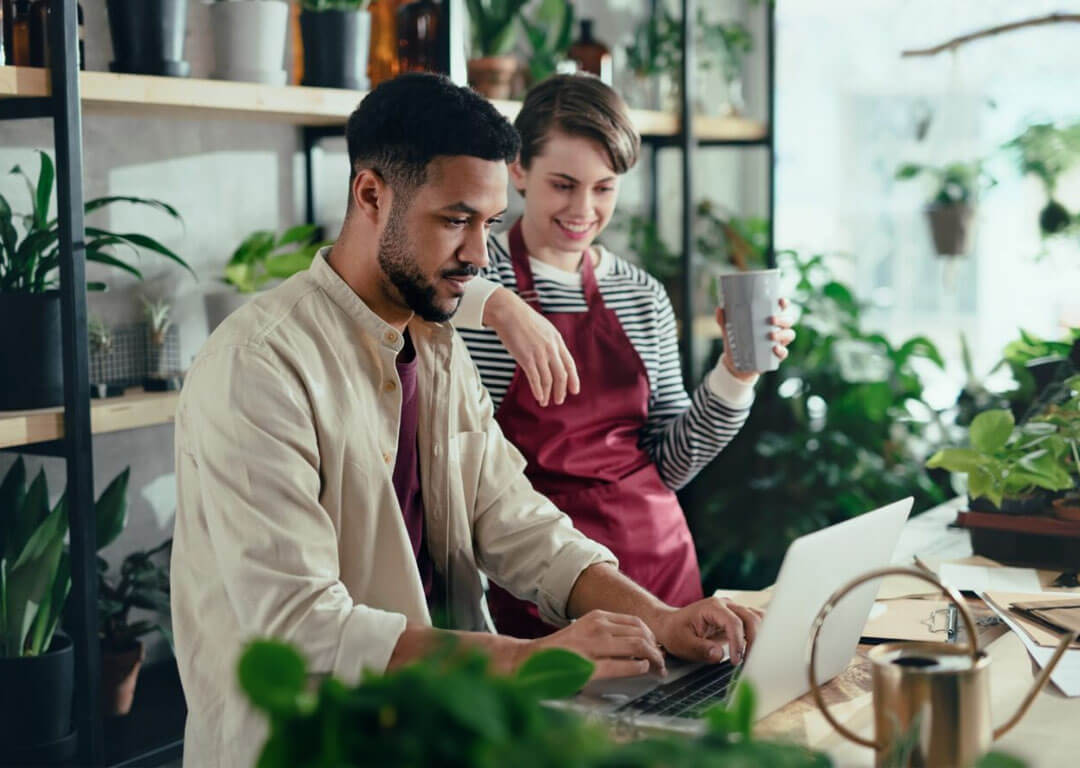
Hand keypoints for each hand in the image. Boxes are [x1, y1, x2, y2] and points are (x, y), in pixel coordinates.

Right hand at [483, 287, 579, 406]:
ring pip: (548, 379)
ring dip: (548, 393)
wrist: (508, 312)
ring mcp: (539, 354)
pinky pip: (535, 379)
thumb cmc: (523, 320)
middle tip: (559, 400)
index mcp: (557, 340)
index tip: (574, 390)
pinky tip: (539, 397)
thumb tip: (552, 356)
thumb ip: (550, 343)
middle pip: (561, 375)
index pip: (569, 364)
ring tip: (545, 402)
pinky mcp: (526, 358)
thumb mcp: (544, 328)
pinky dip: (538, 390)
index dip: (573, 379)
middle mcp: (551, 348)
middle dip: (561, 390)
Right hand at [520, 609, 666, 679]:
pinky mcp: (589, 667)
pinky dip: (639, 667)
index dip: (652, 636)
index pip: (636, 622)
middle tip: (662, 664)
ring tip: (658, 670)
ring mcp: (593, 646)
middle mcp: (597, 627)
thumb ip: (607, 633)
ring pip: (637, 646)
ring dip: (654, 659)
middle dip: (658, 650)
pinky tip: (642, 670)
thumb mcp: (585, 631)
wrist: (531, 660)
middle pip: (641, 634)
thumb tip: (639, 644)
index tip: (657, 649)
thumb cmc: (561, 650)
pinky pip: (623, 665)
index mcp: (597, 617)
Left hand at [651, 597, 763, 665]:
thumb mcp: (682, 644)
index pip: (733, 622)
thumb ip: (701, 649)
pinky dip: (760, 634)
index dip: (738, 642)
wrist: (671, 624)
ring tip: (754, 657)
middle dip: (754, 641)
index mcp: (712, 607)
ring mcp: (732, 610)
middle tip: (749, 662)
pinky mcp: (736, 618)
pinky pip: (754, 622)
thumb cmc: (675, 632)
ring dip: (759, 637)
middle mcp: (725, 605)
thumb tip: (719, 654)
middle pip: (750, 618)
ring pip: (756, 618)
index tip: (736, 661)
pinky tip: (757, 649)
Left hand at [718, 297, 795, 380]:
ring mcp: (778, 342)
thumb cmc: (736, 340)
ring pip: (789, 335)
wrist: (736, 363)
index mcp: (768, 318)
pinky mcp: (776, 355)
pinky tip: (775, 349)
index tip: (781, 301)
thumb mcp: (729, 329)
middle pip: (788, 320)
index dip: (784, 303)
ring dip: (783, 334)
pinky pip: (784, 352)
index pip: (781, 308)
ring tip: (771, 335)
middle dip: (782, 319)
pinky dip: (782, 350)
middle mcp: (777, 328)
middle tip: (771, 320)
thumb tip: (719, 308)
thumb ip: (724, 319)